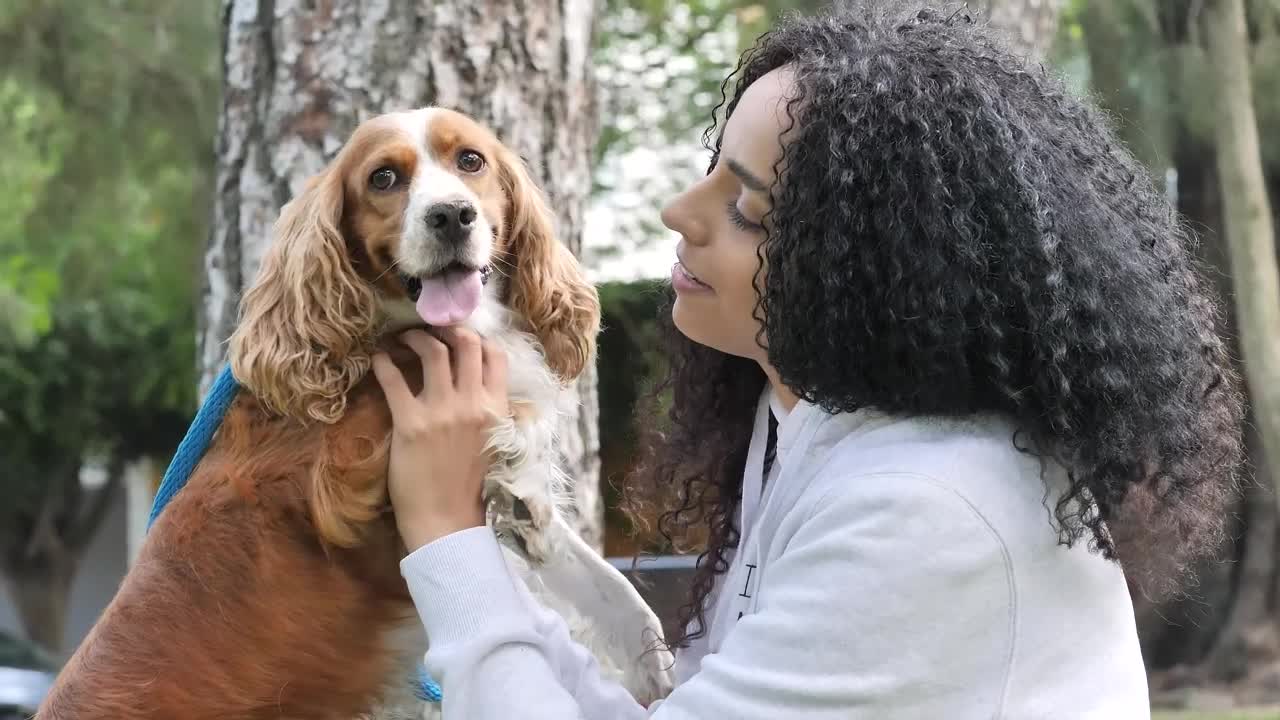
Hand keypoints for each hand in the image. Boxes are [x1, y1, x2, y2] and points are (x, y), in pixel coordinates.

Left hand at [371, 327, 509, 552]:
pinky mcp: (410, 423)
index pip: (495, 355)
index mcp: (496, 409)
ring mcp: (441, 411)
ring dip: (415, 337)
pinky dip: (383, 361)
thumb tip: (475, 382)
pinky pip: (394, 379)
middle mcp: (472, 404)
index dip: (477, 338)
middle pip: (466, 343)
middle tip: (430, 330)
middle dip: (447, 328)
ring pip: (432, 351)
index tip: (460, 337)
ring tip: (404, 338)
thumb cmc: (468, 484)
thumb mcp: (492, 441)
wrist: (446, 520)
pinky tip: (379, 357)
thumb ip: (487, 409)